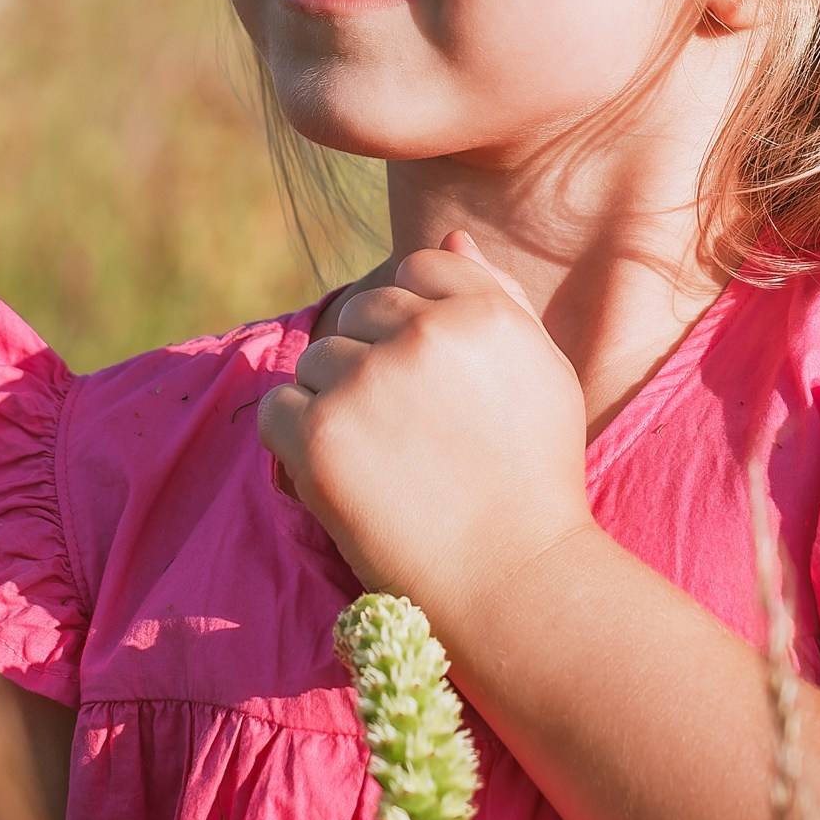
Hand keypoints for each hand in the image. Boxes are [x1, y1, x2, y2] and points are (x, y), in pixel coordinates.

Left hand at [258, 232, 593, 643]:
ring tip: (383, 460)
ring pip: (317, 358)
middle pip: (362, 309)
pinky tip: (345, 476)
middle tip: (406, 429)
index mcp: (482, 311)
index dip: (414, 320)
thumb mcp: (542, 372)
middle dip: (373, 357)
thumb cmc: (534, 478)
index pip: (416, 267)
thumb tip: (450, 237)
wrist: (513, 582)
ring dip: (334, 399)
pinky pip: (278, 408)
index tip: (429, 376)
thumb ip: (497, 296)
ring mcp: (366, 381)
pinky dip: (299, 441)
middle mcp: (424, 333)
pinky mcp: (319, 435)